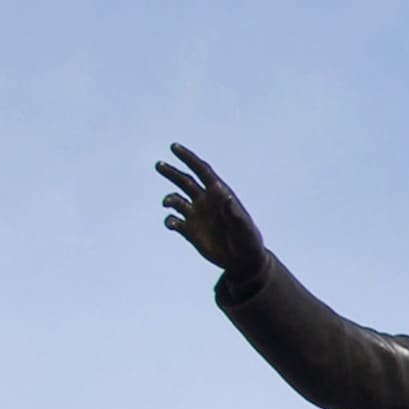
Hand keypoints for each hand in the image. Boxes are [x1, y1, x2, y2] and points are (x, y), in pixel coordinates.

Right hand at [157, 144, 265, 279]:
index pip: (202, 171)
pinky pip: (173, 221)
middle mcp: (205, 202)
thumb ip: (233, 210)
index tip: (174, 147)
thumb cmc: (249, 242)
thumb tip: (222, 191)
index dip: (189, 158)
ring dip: (169, 199)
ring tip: (168, 203)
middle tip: (159, 165)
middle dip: (172, 172)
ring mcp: (196, 215)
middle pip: (185, 181)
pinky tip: (172, 225)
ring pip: (176, 200)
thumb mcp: (244, 227)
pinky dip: (169, 221)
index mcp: (219, 195)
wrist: (244, 261)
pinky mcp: (190, 231)